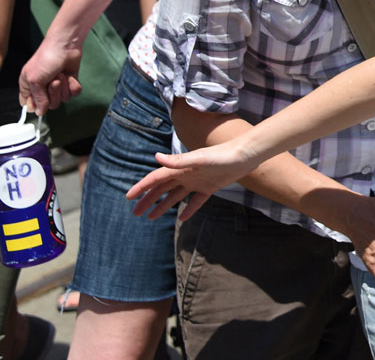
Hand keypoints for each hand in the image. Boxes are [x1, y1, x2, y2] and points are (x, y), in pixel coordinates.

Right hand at [18, 37, 82, 114]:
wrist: (66, 46)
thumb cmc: (46, 59)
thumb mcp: (35, 80)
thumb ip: (38, 98)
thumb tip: (40, 112)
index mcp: (28, 87)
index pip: (30, 105)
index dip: (36, 105)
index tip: (41, 99)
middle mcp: (42, 88)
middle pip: (49, 105)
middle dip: (53, 93)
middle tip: (53, 81)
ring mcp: (57, 86)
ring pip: (62, 100)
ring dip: (63, 87)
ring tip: (60, 74)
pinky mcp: (70, 83)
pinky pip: (73, 93)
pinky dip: (73, 85)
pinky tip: (70, 76)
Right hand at [126, 141, 257, 219]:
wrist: (246, 155)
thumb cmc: (223, 155)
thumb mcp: (200, 159)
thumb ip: (178, 160)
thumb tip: (156, 157)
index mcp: (181, 167)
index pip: (156, 178)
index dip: (142, 187)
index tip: (128, 197)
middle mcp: (187, 174)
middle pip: (162, 188)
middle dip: (148, 200)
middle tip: (136, 213)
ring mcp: (198, 180)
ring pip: (176, 195)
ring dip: (163, 205)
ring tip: (151, 217)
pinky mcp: (210, 186)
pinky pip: (196, 200)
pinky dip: (189, 209)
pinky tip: (182, 218)